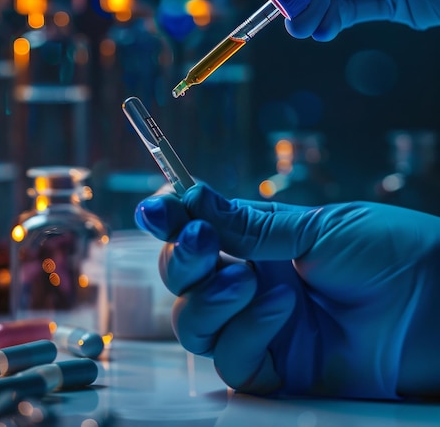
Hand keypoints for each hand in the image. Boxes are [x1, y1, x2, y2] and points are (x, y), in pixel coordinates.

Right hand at [136, 183, 439, 398]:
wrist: (437, 301)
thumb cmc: (385, 250)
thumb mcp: (312, 227)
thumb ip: (246, 224)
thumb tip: (184, 196)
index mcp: (260, 243)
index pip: (198, 232)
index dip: (172, 222)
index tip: (155, 210)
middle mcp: (252, 284)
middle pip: (183, 281)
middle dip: (181, 261)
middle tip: (201, 242)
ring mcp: (262, 329)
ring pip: (194, 324)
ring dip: (210, 300)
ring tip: (251, 282)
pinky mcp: (280, 371)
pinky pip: (233, 360)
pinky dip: (245, 332)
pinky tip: (279, 308)